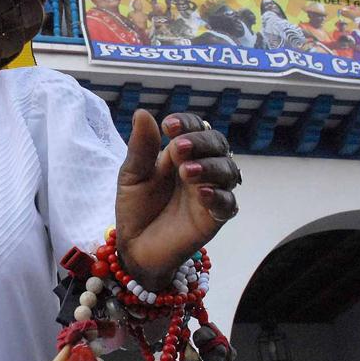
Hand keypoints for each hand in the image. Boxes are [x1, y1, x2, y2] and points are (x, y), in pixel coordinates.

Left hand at [115, 112, 239, 289]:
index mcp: (181, 153)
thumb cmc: (135, 208)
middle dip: (201, 142)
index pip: (194, 128)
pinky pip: (228, 204)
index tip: (169, 126)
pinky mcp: (214, 218)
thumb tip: (142, 113)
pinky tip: (202, 194)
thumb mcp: (132, 175)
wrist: (134, 247)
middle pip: (217, 144)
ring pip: (228, 171)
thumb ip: (140, 148)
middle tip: (179, 147)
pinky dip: (218, 196)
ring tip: (187, 172)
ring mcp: (210, 192)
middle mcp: (201, 168)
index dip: (187, 123)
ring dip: (210, 167)